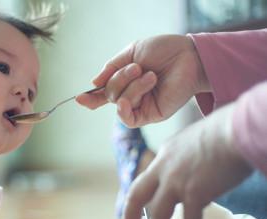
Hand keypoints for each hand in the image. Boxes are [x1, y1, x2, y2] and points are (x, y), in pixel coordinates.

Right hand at [76, 35, 209, 127]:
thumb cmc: (164, 51)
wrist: (188, 55)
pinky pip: (128, 118)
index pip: (104, 93)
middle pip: (110, 94)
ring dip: (131, 87)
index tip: (79, 98)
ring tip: (150, 75)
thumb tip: (94, 84)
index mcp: (126, 81)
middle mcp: (132, 95)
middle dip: (119, 79)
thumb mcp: (132, 52)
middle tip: (137, 68)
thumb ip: (111, 67)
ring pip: (118, 102)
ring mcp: (141, 106)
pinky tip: (124, 101)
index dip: (91, 97)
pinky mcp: (151, 115)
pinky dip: (122, 110)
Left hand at [123, 103, 251, 218]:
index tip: (140, 212)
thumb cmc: (227, 129)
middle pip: (135, 197)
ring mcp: (177, 181)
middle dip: (131, 218)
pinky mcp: (195, 192)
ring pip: (158, 215)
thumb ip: (188, 157)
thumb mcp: (194, 139)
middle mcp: (164, 168)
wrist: (239, 129)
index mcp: (164, 155)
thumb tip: (197, 169)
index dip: (140, 199)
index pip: (144, 180)